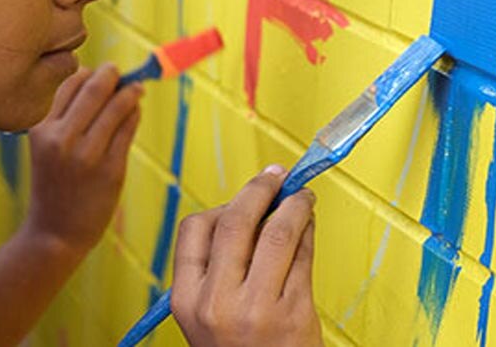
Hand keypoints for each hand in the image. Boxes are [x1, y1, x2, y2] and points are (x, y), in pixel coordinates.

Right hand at [24, 64, 142, 254]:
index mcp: (41, 130)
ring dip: (130, 91)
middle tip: (118, 71)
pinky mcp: (110, 169)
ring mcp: (87, 155)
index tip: (99, 72)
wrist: (54, 233)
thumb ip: (65, 117)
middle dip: (111, 74)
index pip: (68, 85)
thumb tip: (98, 79)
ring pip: (116, 106)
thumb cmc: (53, 184)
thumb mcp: (46, 148)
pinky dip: (134, 114)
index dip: (87, 72)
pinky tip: (135, 110)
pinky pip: (128, 129)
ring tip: (137, 88)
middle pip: (94, 89)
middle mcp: (62, 139)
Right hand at [171, 166, 323, 346]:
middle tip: (276, 177)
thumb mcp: (209, 317)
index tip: (243, 196)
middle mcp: (216, 303)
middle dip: (259, 189)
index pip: (195, 230)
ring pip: (276, 232)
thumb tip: (252, 211)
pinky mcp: (293, 314)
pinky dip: (308, 232)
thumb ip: (219, 270)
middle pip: (235, 221)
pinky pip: (302, 257)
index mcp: (186, 300)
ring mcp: (256, 309)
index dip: (221, 205)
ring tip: (302, 197)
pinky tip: (309, 226)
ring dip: (294, 205)